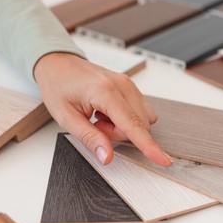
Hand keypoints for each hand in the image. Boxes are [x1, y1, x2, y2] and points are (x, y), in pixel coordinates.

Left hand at [34, 52, 171, 165]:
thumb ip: (90, 138)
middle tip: (96, 125)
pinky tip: (108, 112)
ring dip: (123, 127)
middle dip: (119, 134)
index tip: (163, 160)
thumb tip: (107, 156)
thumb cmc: (59, 86)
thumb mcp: (66, 117)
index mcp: (105, 92)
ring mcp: (128, 84)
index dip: (149, 146)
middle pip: (139, 125)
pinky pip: (140, 111)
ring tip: (100, 117)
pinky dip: (126, 118)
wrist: (58, 62)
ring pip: (141, 119)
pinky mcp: (130, 86)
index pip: (133, 125)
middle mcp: (122, 85)